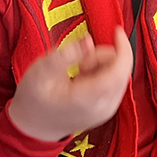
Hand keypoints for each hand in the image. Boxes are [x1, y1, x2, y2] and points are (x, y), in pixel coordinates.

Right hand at [8, 26, 131, 140]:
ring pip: (119, 73)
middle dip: (101, 57)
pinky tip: (82, 79)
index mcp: (88, 99)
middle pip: (120, 68)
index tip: (116, 30)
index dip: (123, 47)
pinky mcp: (108, 107)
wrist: (34, 126)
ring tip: (77, 73)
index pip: (119, 71)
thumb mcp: (42, 71)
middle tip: (78, 63)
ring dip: (100, 65)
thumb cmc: (35, 100)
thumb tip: (88, 41)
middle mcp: (104, 107)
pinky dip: (101, 73)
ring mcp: (108, 109)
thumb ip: (66, 55)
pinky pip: (115, 80)